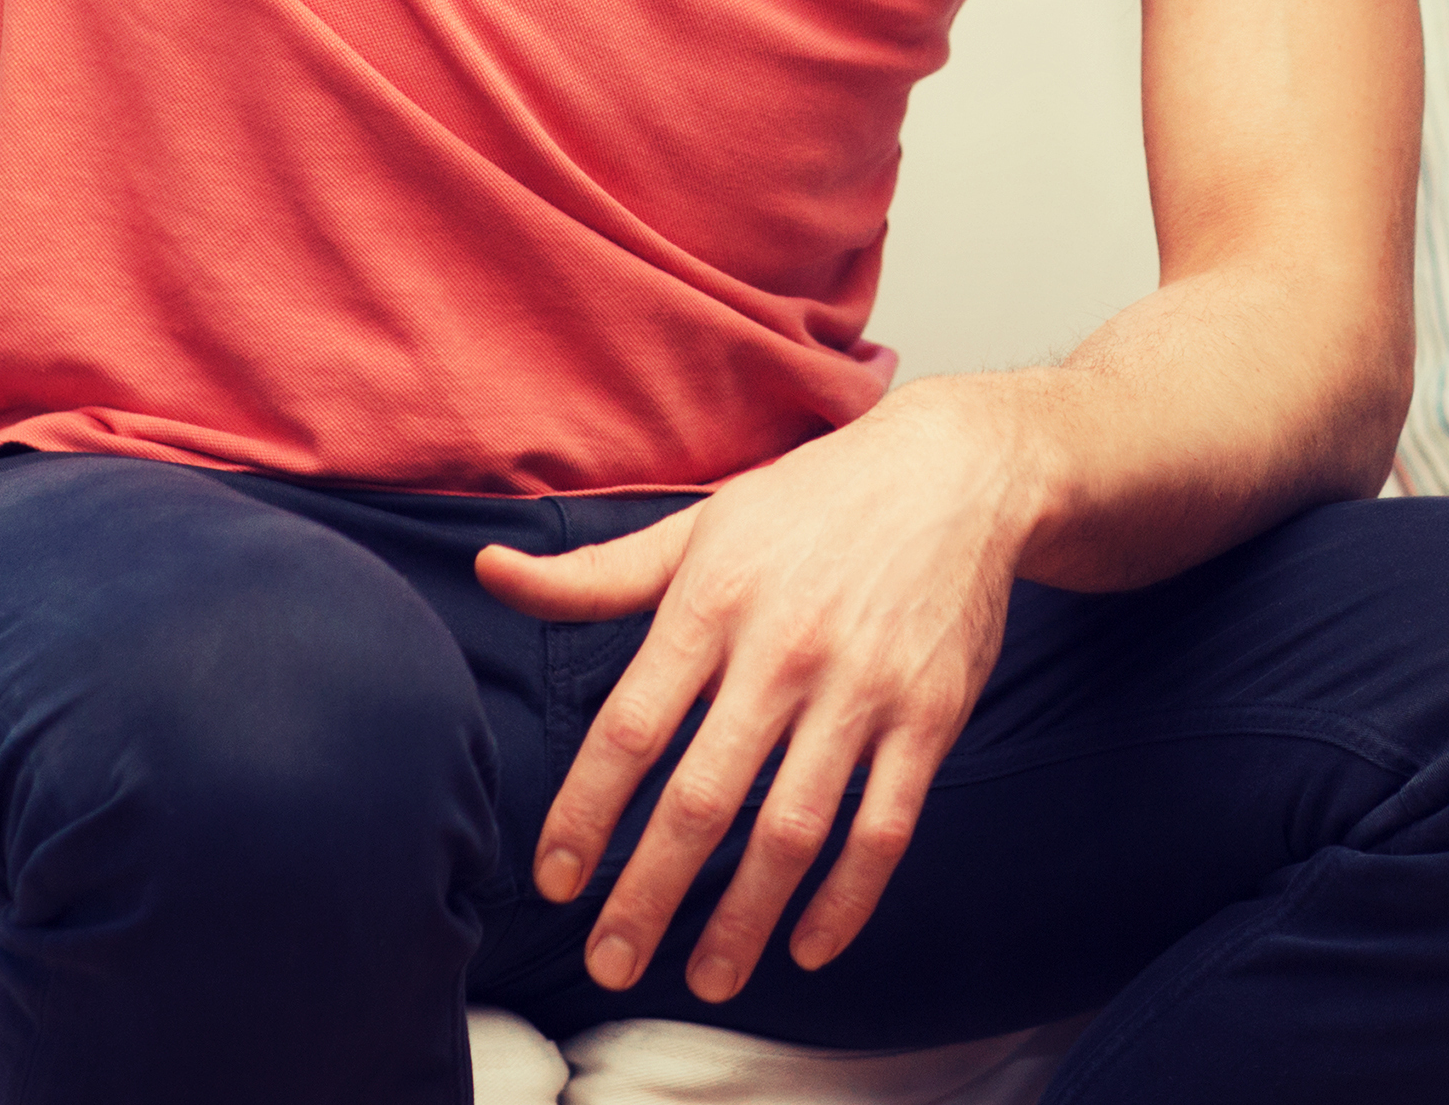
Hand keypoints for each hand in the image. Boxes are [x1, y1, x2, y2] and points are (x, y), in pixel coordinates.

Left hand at [472, 385, 1047, 1000]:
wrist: (957, 470)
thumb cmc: (810, 503)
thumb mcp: (700, 524)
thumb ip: (598, 575)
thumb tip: (491, 574)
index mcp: (713, 602)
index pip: (629, 728)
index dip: (584, 814)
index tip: (554, 880)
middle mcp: (783, 650)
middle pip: (703, 798)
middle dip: (649, 893)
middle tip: (612, 963)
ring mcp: (861, 686)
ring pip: (794, 829)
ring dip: (745, 918)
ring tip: (708, 978)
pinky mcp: (929, 715)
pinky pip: (885, 827)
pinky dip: (848, 899)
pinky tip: (808, 945)